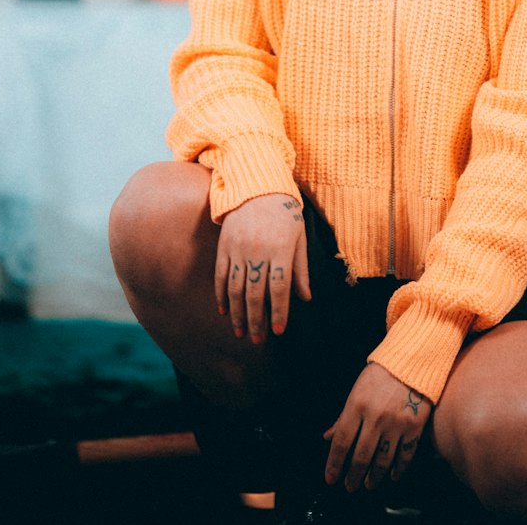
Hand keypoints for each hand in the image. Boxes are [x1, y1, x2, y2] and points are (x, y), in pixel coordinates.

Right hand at [215, 194, 310, 342]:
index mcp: (281, 249)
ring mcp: (238, 249)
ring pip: (235, 288)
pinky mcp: (224, 246)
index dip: (279, 312)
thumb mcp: (299, 237)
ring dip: (238, 313)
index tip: (279, 332)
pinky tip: (224, 311)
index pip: (280, 288)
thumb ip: (300, 269)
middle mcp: (258, 251)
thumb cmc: (284, 213)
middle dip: (257, 320)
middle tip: (257, 340)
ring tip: (241, 332)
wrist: (257, 187)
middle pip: (256, 293)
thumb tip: (306, 298)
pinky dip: (221, 295)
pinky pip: (220, 275)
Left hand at [323, 363, 431, 493]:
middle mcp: (375, 417)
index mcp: (357, 404)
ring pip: (382, 460)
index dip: (335, 463)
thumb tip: (328, 437)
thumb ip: (343, 416)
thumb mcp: (358, 389)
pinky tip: (393, 476)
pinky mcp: (414, 427)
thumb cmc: (382, 373)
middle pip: (361, 456)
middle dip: (353, 475)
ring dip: (374, 477)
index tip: (331, 478)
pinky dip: (399, 469)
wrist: (413, 360)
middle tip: (349, 487)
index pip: (342, 441)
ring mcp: (396, 423)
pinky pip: (405, 455)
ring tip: (368, 484)